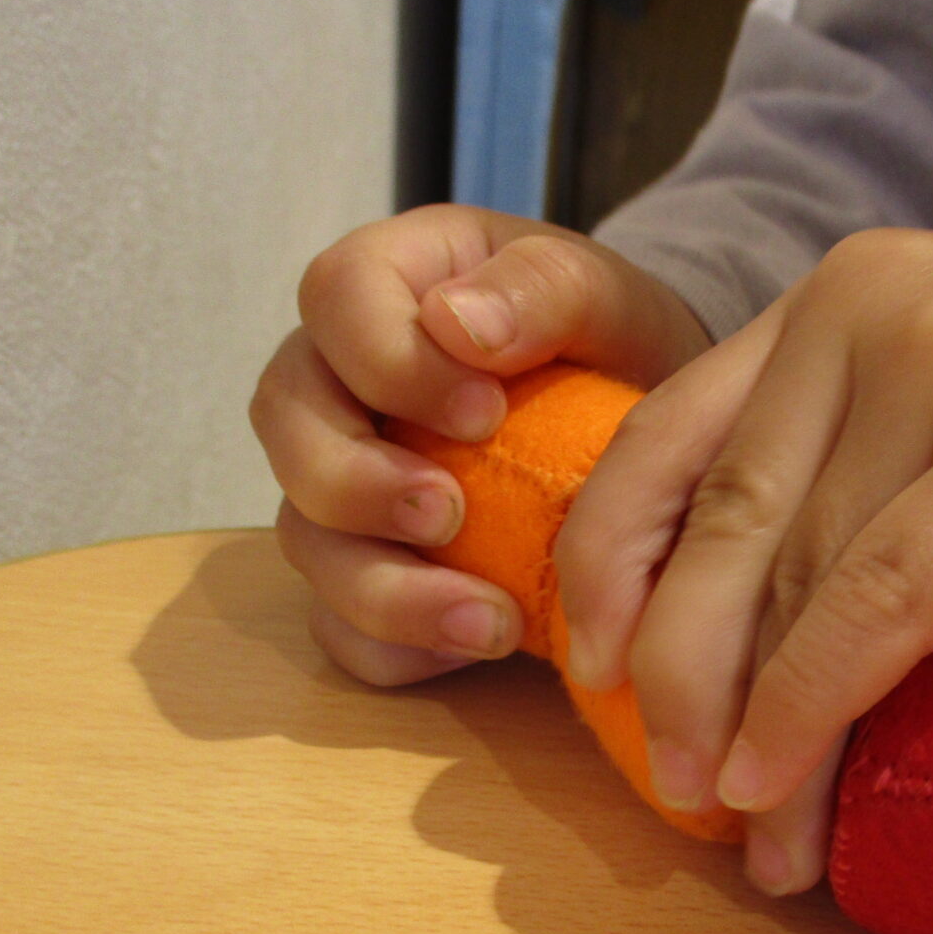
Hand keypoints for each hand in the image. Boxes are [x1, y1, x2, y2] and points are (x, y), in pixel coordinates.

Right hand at [251, 204, 710, 685]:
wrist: (644, 428)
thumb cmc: (611, 343)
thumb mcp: (602, 294)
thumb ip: (543, 286)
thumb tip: (456, 324)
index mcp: (386, 285)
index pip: (336, 300)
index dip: (390, 362)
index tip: (485, 414)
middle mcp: (339, 381)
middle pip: (288, 427)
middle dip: (357, 484)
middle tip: (450, 514)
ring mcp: (342, 480)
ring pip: (307, 539)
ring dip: (385, 591)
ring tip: (491, 621)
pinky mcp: (368, 565)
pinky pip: (339, 623)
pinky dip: (395, 647)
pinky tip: (472, 648)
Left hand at [554, 229, 932, 894]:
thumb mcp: (919, 420)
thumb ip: (824, 481)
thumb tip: (715, 661)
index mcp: (816, 309)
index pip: (664, 436)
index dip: (606, 563)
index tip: (591, 670)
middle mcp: (857, 315)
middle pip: (726, 518)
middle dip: (680, 673)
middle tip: (676, 788)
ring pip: (800, 574)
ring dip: (760, 724)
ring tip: (756, 831)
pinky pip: (886, 597)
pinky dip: (821, 698)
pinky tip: (791, 774)